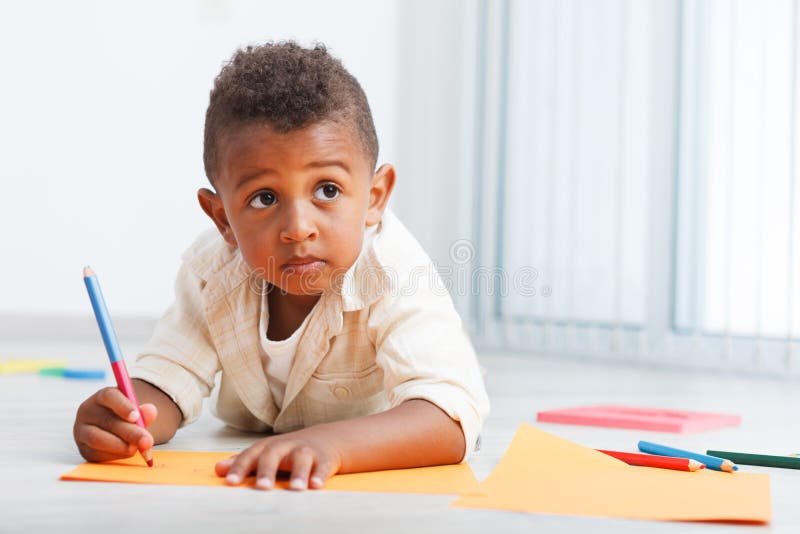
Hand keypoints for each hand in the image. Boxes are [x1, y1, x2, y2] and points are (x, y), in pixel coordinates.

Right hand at [73, 386, 156, 462]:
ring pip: (97, 439)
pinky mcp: (84, 449)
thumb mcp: (135, 410)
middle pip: (106, 421)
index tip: (136, 416)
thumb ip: (144, 411)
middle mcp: (88, 412)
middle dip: (129, 432)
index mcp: (101, 397)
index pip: (109, 396)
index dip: (123, 406)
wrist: (113, 429)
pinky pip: (98, 454)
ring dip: (121, 446)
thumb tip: (151, 411)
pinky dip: (116, 455)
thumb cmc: (125, 416)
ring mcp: (82, 432)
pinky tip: (128, 453)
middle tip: (147, 441)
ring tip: (137, 448)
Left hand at [215, 426, 341, 490]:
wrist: (327, 438)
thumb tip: (218, 469)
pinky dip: (320, 475)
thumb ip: (244, 462)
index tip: (231, 482)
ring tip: (295, 489)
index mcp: (268, 447)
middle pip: (274, 454)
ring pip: (301, 459)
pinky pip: (323, 467)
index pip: (250, 455)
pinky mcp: (324, 459)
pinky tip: (316, 486)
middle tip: (262, 487)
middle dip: (268, 470)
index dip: (240, 467)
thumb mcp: (266, 453)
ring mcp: (306, 451)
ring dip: (298, 473)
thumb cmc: (290, 450)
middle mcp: (286, 447)